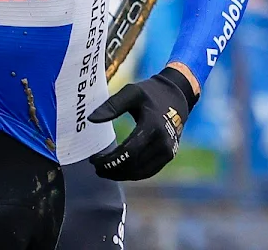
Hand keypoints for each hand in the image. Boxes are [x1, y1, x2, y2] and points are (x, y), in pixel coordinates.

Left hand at [87, 66, 195, 180]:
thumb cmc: (150, 94)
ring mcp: (168, 152)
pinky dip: (132, 174)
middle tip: (96, 166)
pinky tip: (119, 169)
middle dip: (112, 169)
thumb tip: (91, 120)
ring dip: (120, 174)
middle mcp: (163, 142)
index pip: (128, 152)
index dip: (110, 160)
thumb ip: (111, 106)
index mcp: (153, 126)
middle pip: (133, 165)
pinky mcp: (169, 156)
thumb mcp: (131, 92)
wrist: (176, 97)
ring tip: (104, 170)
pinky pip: (148, 171)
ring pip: (140, 172)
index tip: (94, 159)